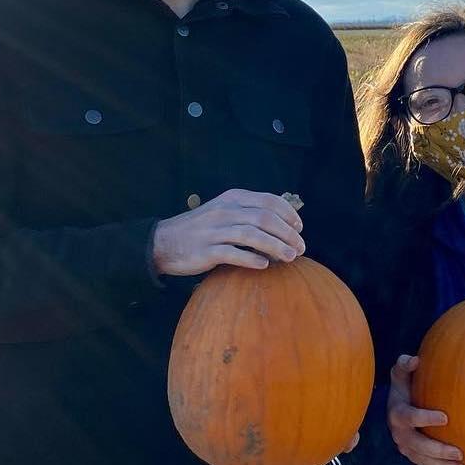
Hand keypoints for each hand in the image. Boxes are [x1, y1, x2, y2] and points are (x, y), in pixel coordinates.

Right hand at [152, 189, 304, 276]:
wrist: (164, 241)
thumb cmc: (201, 228)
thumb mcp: (223, 210)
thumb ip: (248, 212)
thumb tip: (282, 224)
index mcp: (232, 198)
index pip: (268, 200)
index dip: (289, 214)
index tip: (300, 228)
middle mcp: (225, 211)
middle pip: (265, 218)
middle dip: (287, 233)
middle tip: (301, 248)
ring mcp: (214, 230)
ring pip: (252, 235)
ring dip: (275, 246)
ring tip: (290, 257)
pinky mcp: (206, 251)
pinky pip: (233, 254)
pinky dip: (251, 259)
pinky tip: (264, 265)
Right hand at [388, 355, 464, 464]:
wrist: (395, 408)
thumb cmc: (404, 387)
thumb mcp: (400, 375)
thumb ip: (405, 365)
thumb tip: (415, 359)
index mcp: (397, 413)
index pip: (410, 417)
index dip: (425, 418)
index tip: (445, 417)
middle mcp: (400, 434)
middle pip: (417, 446)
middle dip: (437, 451)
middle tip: (458, 453)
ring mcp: (407, 449)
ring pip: (424, 462)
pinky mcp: (415, 458)